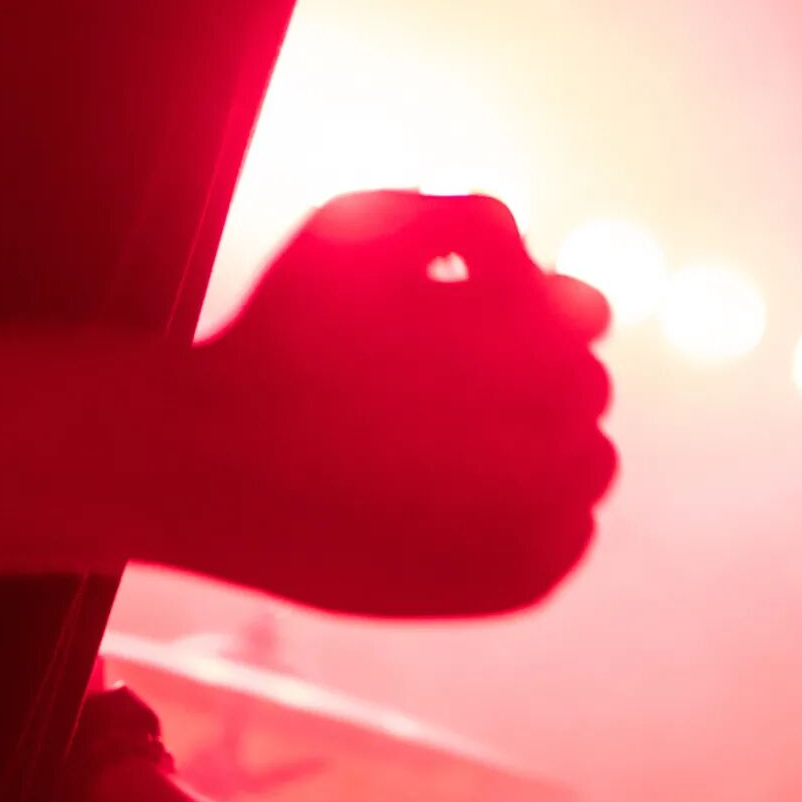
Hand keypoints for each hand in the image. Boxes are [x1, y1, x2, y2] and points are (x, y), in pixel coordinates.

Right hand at [178, 192, 615, 616]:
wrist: (211, 463)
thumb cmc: (282, 331)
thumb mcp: (362, 224)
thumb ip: (466, 219)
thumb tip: (540, 260)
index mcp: (531, 332)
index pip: (581, 312)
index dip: (519, 308)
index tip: (453, 322)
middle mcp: (555, 423)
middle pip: (586, 387)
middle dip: (532, 375)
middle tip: (441, 383)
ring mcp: (541, 514)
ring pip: (589, 464)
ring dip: (544, 443)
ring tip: (449, 438)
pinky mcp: (518, 583)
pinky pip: (566, 536)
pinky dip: (530, 515)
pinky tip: (453, 496)